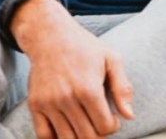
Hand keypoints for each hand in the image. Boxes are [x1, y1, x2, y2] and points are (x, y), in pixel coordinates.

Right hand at [12, 0, 134, 138]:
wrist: (50, 36)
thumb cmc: (85, 47)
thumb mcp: (112, 60)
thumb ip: (122, 88)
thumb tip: (130, 115)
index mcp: (88, 89)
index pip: (104, 127)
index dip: (112, 126)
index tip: (113, 119)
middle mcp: (67, 99)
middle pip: (87, 136)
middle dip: (99, 134)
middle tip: (101, 122)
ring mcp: (48, 103)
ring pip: (67, 138)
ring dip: (81, 137)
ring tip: (87, 125)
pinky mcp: (35, 105)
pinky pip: (44, 135)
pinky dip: (56, 138)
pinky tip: (68, 129)